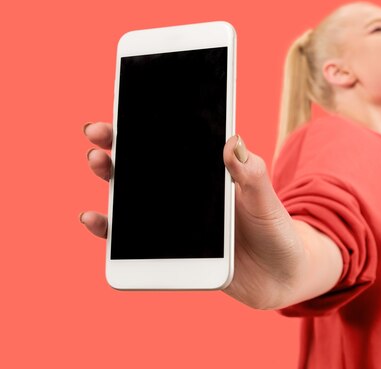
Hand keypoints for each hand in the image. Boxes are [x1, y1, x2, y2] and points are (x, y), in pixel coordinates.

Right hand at [80, 123, 306, 309]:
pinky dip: (111, 229)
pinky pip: (135, 238)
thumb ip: (251, 174)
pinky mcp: (171, 250)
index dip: (150, 125)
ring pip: (134, 196)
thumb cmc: (277, 231)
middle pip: (146, 165)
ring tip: (99, 162)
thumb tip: (234, 140)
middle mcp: (188, 194)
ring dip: (110, 178)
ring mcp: (176, 221)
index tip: (126, 105)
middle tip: (99, 133)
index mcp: (210, 174)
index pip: (175, 143)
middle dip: (118, 145)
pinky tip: (96, 218)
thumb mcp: (266, 200)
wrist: (282, 276)